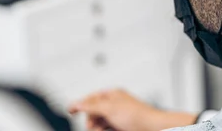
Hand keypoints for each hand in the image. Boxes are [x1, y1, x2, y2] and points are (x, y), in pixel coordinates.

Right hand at [69, 89, 196, 130]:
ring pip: (98, 123)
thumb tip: (76, 103)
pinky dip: (104, 130)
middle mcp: (114, 104)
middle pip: (92, 113)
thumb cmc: (136, 114)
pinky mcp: (119, 127)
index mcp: (112, 94)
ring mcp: (116, 117)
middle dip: (92, 120)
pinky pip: (105, 129)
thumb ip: (91, 106)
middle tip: (96, 125)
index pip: (90, 98)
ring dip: (98, 127)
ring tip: (105, 129)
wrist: (151, 127)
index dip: (81, 104)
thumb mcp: (109, 108)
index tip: (70, 110)